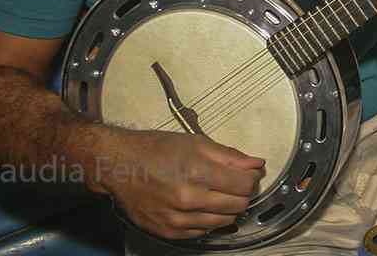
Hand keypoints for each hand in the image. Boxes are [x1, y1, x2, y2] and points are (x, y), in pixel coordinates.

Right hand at [100, 128, 264, 239]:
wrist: (119, 165)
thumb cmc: (156, 150)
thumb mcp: (196, 142)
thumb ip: (230, 156)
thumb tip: (257, 164)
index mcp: (197, 171)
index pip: (244, 185)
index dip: (252, 179)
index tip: (249, 174)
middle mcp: (188, 198)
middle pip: (237, 205)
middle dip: (242, 194)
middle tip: (235, 183)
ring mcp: (177, 218)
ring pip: (223, 222)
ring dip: (228, 208)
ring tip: (218, 193)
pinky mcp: (168, 231)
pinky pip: (202, 233)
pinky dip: (208, 220)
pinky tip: (202, 205)